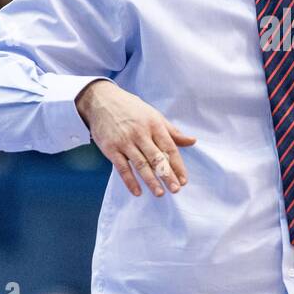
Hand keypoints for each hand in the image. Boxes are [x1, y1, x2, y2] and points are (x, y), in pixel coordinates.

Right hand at [75, 79, 194, 196]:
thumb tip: (192, 141)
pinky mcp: (110, 148)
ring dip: (150, 180)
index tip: (184, 180)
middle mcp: (140, 133)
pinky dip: (130, 181)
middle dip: (167, 175)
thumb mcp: (154, 115)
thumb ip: (172, 131)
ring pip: (140, 164)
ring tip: (159, 193)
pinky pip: (122, 167)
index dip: (178, 165)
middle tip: (176, 190)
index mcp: (154, 125)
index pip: (169, 148)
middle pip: (156, 158)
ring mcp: (124, 141)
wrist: (101, 100)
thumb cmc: (131, 109)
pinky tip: (137, 191)